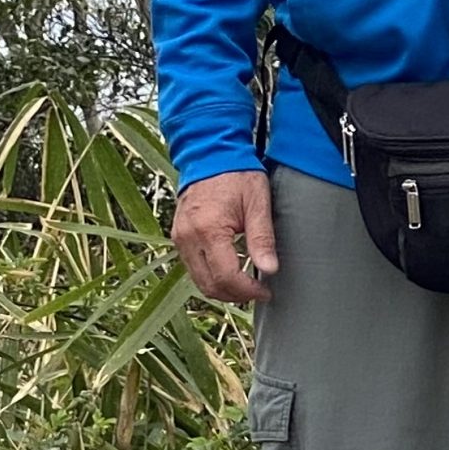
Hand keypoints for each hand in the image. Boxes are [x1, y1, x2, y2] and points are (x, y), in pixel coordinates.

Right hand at [174, 170, 278, 305]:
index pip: (225, 276)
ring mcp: (179, 237)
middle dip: (235, 295)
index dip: (247, 290)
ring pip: (198, 279)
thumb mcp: (258, 204)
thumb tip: (270, 269)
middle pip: (208, 284)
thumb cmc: (237, 175)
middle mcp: (187, 237)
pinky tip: (231, 271)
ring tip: (247, 285)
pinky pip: (192, 266)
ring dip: (222, 288)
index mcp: (208, 230)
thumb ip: (262, 238)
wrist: (210, 154)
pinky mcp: (178, 236)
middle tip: (258, 292)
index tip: (265, 291)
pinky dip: (211, 275)